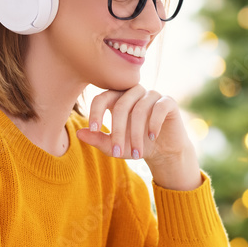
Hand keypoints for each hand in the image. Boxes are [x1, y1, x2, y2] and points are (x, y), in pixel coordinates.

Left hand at [76, 84, 201, 190]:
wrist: (164, 152)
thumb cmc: (136, 145)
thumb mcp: (115, 146)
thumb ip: (98, 139)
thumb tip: (79, 133)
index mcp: (117, 98)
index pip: (102, 97)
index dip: (96, 112)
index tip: (94, 129)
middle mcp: (133, 92)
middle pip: (121, 105)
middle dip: (118, 132)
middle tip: (117, 152)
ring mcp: (151, 95)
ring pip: (139, 109)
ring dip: (136, 135)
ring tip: (137, 154)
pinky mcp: (168, 102)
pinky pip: (158, 107)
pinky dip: (153, 123)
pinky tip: (152, 137)